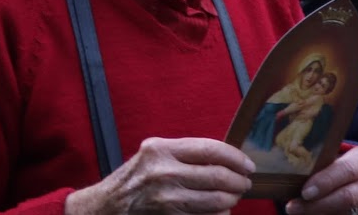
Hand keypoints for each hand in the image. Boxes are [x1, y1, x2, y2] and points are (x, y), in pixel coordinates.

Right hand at [65, 138, 251, 214]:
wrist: (110, 205)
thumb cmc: (136, 178)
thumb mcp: (153, 155)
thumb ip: (183, 153)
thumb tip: (225, 158)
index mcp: (161, 149)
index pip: (210, 149)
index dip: (235, 157)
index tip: (247, 164)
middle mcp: (164, 172)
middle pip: (219, 176)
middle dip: (239, 181)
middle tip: (245, 183)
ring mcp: (168, 198)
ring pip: (218, 200)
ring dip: (232, 199)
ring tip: (233, 196)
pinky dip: (220, 214)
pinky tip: (219, 210)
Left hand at [287, 144, 357, 214]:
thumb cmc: (342, 168)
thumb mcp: (337, 160)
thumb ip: (321, 165)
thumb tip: (289, 176)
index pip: (346, 170)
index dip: (324, 182)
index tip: (304, 193)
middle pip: (348, 196)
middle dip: (317, 205)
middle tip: (293, 208)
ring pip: (349, 213)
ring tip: (301, 213)